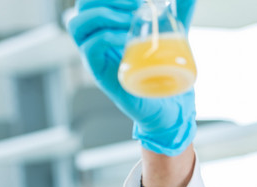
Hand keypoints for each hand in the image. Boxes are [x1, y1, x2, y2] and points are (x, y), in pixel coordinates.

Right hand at [67, 0, 197, 155]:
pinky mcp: (101, 73)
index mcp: (106, 28)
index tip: (138, 0)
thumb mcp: (170, 35)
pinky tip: (127, 37)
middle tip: (137, 5)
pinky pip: (91, 48)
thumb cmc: (163, 69)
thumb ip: (178, 14)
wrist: (166, 106)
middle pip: (80, 9)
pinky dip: (107, 36)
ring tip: (131, 18)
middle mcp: (95, 40)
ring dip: (104, 14)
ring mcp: (95, 57)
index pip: (90, 2)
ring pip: (77, 24)